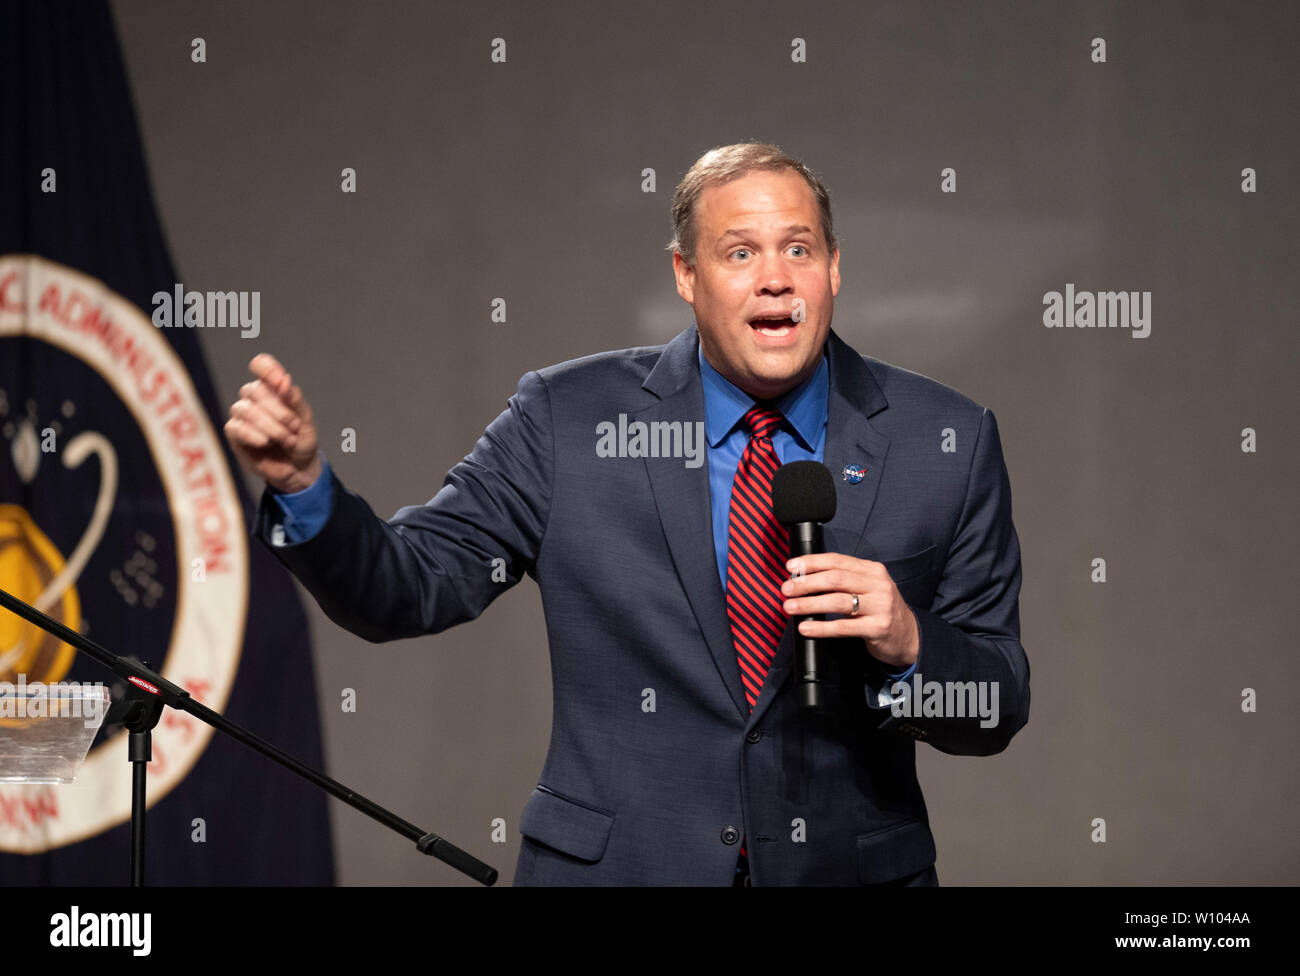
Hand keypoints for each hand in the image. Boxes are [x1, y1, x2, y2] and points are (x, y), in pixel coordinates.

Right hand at [224, 353, 321, 493]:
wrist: (298, 467)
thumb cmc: (301, 439)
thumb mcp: (305, 420)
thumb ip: (294, 399)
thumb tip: (284, 380)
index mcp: (272, 387)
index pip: (261, 365)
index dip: (268, 369)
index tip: (281, 380)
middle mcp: (254, 397)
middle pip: (255, 389)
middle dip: (279, 410)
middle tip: (295, 427)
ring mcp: (242, 414)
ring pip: (247, 409)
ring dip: (271, 426)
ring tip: (287, 440)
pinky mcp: (234, 433)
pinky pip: (237, 427)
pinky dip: (254, 434)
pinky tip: (266, 442)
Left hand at [780, 552, 919, 669]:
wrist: (909, 636)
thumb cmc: (880, 610)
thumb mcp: (868, 588)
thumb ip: (845, 580)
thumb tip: (804, 578)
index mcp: (872, 570)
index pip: (837, 560)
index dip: (811, 562)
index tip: (791, 567)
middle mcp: (878, 584)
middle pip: (835, 579)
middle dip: (806, 583)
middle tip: (786, 589)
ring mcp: (880, 606)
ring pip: (838, 601)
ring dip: (809, 603)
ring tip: (790, 607)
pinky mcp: (878, 628)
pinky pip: (844, 626)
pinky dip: (822, 627)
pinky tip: (806, 627)